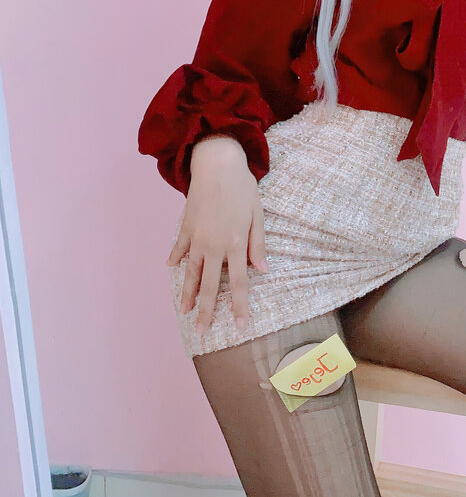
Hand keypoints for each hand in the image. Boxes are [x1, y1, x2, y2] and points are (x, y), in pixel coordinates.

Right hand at [166, 136, 269, 337]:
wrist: (217, 165)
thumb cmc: (242, 187)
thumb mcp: (257, 214)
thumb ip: (258, 244)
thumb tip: (263, 271)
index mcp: (235, 244)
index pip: (239, 283)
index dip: (240, 306)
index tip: (240, 326)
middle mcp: (214, 245)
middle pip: (210, 285)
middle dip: (207, 311)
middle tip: (203, 331)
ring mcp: (197, 238)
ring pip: (191, 272)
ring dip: (189, 293)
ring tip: (185, 310)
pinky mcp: (186, 227)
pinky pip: (180, 248)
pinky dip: (176, 259)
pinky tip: (172, 269)